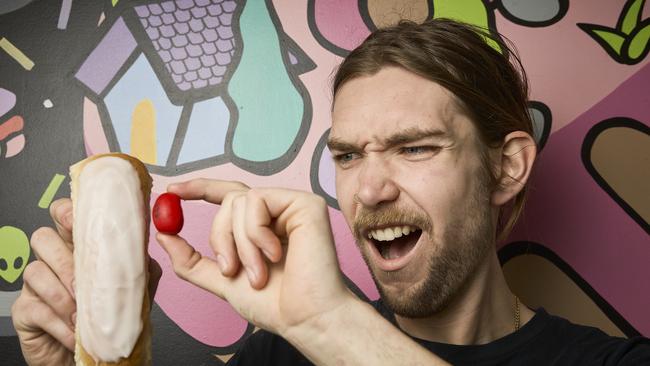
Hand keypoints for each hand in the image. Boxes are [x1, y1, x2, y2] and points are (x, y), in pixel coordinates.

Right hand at [11, 199, 161, 365]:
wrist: (98, 352)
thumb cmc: (112, 314)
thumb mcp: (134, 287)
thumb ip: (140, 266)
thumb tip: (145, 251)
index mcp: (79, 246)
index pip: (64, 215)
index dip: (67, 213)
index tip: (79, 221)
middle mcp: (53, 259)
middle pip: (43, 238)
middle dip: (64, 258)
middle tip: (84, 282)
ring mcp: (36, 284)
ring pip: (36, 271)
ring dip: (62, 292)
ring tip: (82, 312)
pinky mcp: (25, 311)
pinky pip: (36, 308)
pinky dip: (59, 321)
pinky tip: (75, 330)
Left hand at [156, 179, 353, 336]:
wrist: (303, 317)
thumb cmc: (273, 304)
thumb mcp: (222, 281)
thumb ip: (193, 260)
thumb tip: (163, 236)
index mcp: (260, 226)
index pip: (228, 195)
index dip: (200, 188)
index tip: (172, 191)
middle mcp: (277, 212)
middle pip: (228, 200)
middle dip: (220, 237)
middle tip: (230, 269)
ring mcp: (291, 205)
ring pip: (240, 201)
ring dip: (240, 243)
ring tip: (259, 272)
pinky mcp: (305, 203)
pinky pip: (258, 201)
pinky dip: (256, 232)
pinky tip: (274, 255)